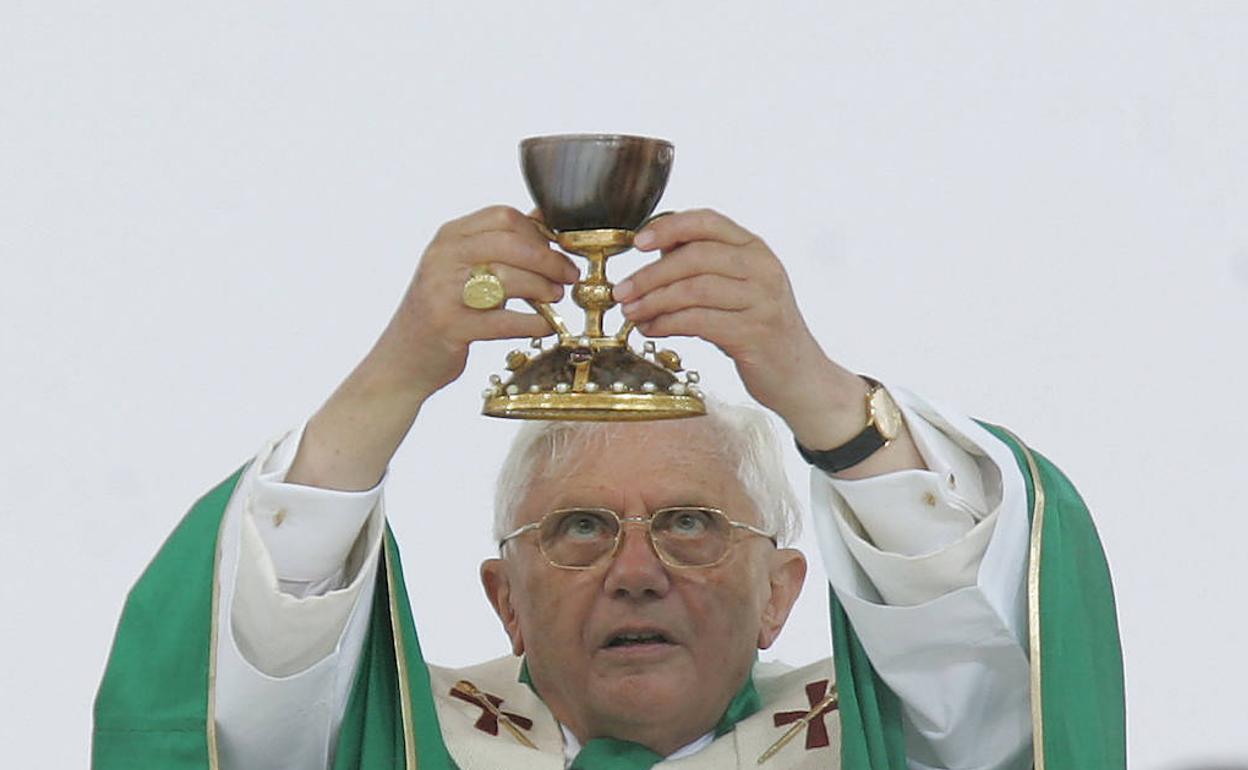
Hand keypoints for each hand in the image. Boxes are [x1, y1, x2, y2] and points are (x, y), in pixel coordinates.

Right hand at [372, 205, 578, 399]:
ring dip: (542, 288)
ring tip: (555, 298)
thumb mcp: (462, 268)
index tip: (559, 250)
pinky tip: (545, 325)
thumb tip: (544, 220)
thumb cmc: (444, 311)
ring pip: (508, 279)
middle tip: (568, 275)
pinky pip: (503, 321)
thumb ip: (498, 245)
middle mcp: (442, 258)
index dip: (539, 233)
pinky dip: (532, 322)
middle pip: (510, 243)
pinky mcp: (449, 326)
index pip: (503, 217)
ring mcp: (443, 292)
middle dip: (548, 260)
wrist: (403, 359)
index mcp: (448, 238)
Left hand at [613, 209, 895, 462]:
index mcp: (755, 249)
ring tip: (631, 312)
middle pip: (696, 257)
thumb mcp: (738, 288)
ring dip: (654, 301)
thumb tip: (655, 252)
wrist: (799, 375)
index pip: (708, 222)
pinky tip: (651, 329)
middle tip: (622, 290)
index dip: (669, 227)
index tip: (637, 242)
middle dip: (651, 274)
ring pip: (694, 290)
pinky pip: (699, 322)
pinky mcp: (754, 333)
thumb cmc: (758, 328)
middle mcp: (763, 269)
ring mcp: (762, 301)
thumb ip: (704, 267)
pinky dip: (668, 324)